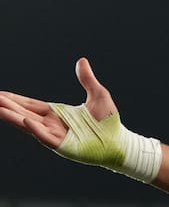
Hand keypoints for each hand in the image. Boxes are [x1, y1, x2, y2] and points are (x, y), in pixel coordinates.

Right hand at [0, 57, 120, 158]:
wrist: (119, 140)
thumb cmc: (108, 121)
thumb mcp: (98, 94)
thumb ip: (87, 79)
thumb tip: (82, 61)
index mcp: (56, 113)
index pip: (30, 105)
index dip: (15, 100)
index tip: (0, 94)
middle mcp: (51, 124)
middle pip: (24, 113)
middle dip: (8, 106)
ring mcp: (56, 135)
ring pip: (30, 124)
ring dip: (14, 117)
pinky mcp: (63, 145)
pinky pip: (46, 137)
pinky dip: (36, 130)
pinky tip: (25, 122)